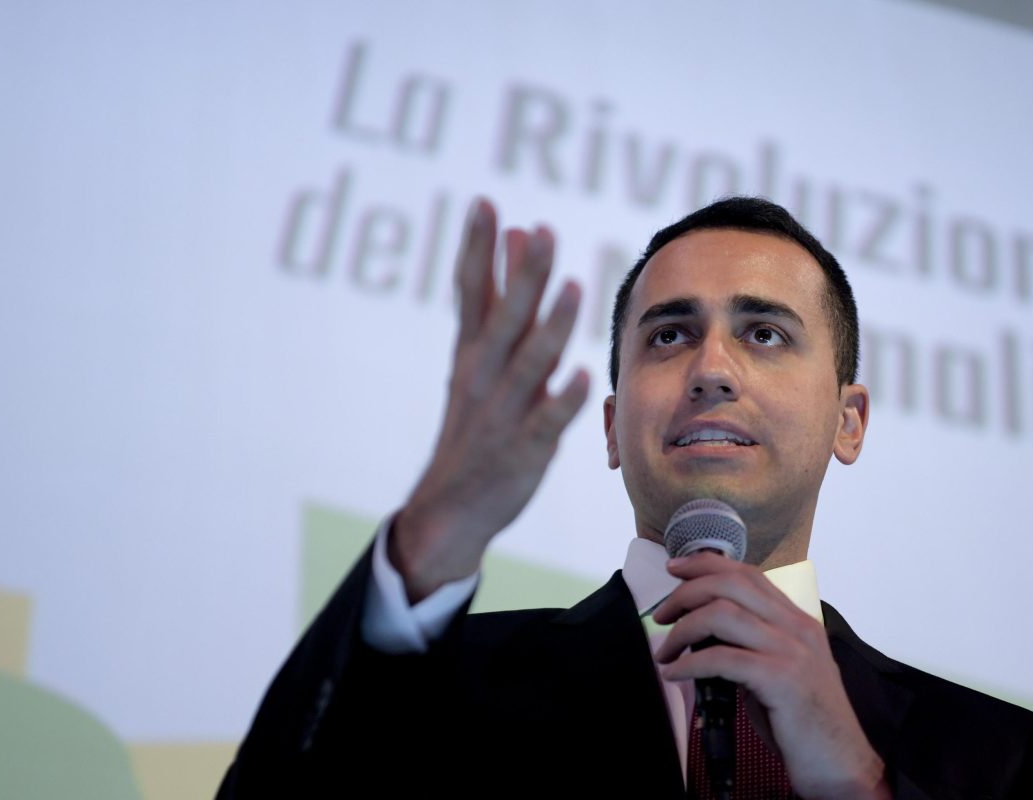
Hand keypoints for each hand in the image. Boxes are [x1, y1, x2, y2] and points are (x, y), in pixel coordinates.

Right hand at [391, 199, 589, 602]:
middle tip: (542, 231)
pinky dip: (563, 400)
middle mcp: (482, 377)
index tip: (485, 203)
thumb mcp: (480, 357)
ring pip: (528, 365)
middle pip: (503, 320)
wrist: (449, 508)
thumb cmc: (475, 423)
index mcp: (471, 352)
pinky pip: (546, 422)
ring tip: (573, 288)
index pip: (472, 293)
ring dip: (550, 328)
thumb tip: (516, 233)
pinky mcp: (524, 450)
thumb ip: (500, 298)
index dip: (477, 249)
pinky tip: (583, 376)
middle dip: (523, 276)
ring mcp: (502, 414)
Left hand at [653, 553, 890, 799]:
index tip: (674, 569)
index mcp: (798, 620)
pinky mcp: (781, 679)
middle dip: (686, 593)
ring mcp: (791, 651)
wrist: (841, 764)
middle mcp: (797, 627)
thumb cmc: (805, 722)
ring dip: (682, 629)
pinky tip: (674, 674)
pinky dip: (689, 664)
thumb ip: (752, 644)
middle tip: (660, 614)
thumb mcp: (780, 670)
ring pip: (723, 614)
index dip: (706, 565)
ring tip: (664, 651)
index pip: (749, 574)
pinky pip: (722, 658)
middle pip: (731, 584)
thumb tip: (701, 631)